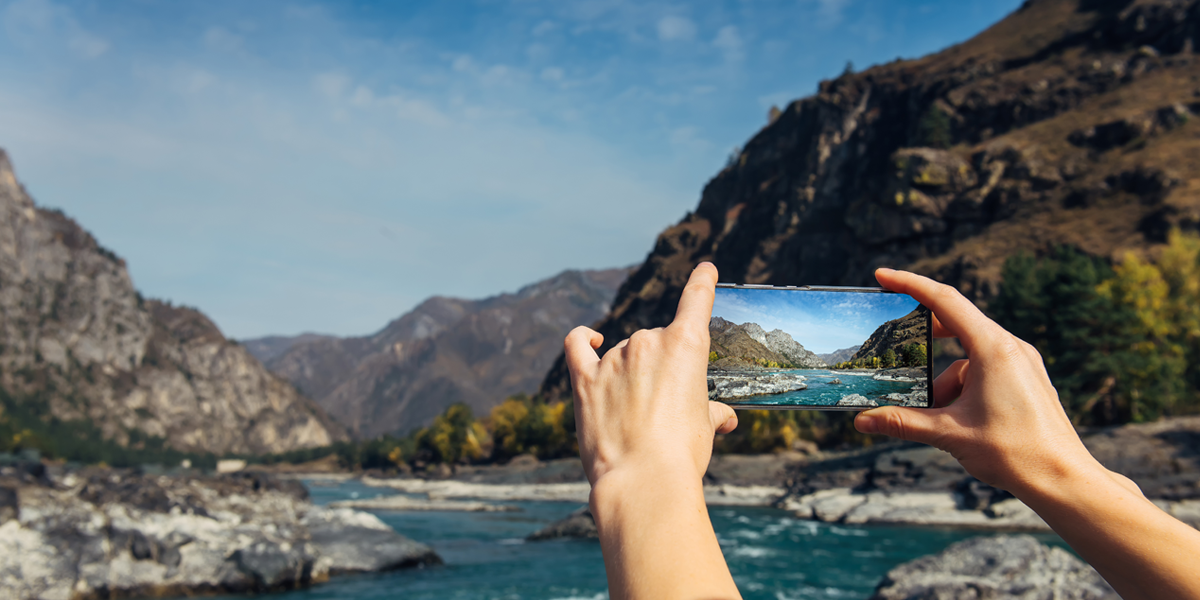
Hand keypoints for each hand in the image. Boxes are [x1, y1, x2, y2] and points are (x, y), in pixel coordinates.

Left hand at [563, 262, 741, 599]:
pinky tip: (590, 339)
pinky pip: (578, 345)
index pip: (696, 300)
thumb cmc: (682, 454)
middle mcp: (648, 342)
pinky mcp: (584, 378)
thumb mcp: (706, 429)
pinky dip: (584, 339)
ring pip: (625, 353)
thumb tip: (725, 418)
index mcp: (686, 346)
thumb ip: (712, 413)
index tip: (705, 269)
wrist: (644, 480)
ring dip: (631, 374)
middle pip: (657, 342)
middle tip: (666, 410)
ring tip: (637, 418)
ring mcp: (613, 357)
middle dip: (662, 369)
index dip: (702, 282)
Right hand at [857, 270, 1199, 599]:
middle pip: (957, 324)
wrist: (1063, 479)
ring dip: (944, 379)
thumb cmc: (1013, 453)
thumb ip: (902, 423)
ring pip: (969, 357)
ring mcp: (1022, 363)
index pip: (945, 301)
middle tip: (895, 344)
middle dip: (923, 337)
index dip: (910, 285)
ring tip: (936, 415)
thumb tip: (862, 420)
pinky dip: (963, 387)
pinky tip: (957, 419)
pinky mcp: (1027, 379)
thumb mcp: (949, 434)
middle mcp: (1011, 347)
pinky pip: (985, 370)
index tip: (882, 276)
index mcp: (993, 349)